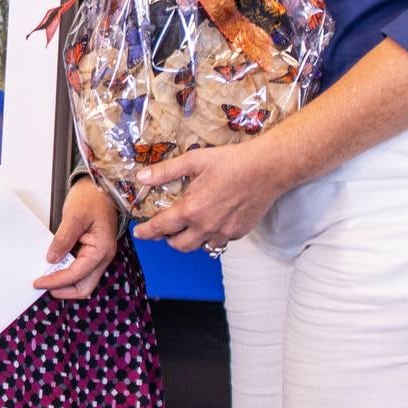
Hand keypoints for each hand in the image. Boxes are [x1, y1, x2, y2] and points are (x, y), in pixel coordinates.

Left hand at [34, 177, 122, 298]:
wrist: (101, 186)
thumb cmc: (92, 197)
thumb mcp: (74, 216)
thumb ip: (63, 239)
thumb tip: (52, 259)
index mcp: (101, 249)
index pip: (76, 274)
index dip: (56, 281)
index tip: (39, 282)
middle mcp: (103, 256)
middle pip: (84, 286)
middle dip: (63, 290)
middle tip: (43, 285)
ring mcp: (99, 255)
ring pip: (83, 280)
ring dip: (65, 282)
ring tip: (46, 277)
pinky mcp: (92, 251)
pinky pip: (80, 268)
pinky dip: (67, 272)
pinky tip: (54, 267)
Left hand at [130, 139, 292, 251]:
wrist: (267, 169)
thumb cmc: (231, 162)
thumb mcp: (194, 161)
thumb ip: (165, 171)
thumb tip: (141, 177)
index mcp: (191, 209)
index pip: (161, 227)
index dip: (146, 232)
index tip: (140, 233)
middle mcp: (206, 226)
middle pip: (178, 245)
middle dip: (168, 239)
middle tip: (165, 229)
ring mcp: (223, 232)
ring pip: (200, 247)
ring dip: (190, 240)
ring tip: (188, 227)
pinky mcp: (238, 233)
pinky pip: (219, 241)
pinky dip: (210, 236)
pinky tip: (211, 221)